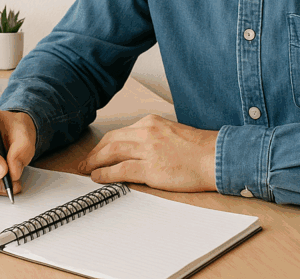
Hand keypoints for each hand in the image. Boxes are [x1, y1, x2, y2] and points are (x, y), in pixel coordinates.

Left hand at [77, 114, 217, 191]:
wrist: (215, 157)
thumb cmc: (198, 149)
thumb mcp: (171, 133)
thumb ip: (152, 137)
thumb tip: (135, 149)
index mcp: (151, 122)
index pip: (120, 132)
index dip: (104, 144)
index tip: (96, 152)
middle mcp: (146, 132)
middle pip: (111, 141)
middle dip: (94, 153)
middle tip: (84, 163)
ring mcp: (148, 149)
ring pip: (112, 153)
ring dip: (95, 163)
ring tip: (86, 171)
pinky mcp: (151, 168)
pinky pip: (120, 170)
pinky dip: (105, 174)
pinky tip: (98, 177)